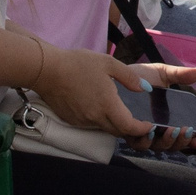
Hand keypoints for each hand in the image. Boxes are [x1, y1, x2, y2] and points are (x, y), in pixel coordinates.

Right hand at [32, 45, 161, 138]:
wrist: (47, 70)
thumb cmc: (78, 63)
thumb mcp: (108, 63)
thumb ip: (129, 77)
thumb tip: (145, 89)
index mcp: (107, 104)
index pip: (129, 127)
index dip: (141, 129)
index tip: (149, 125)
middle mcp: (95, 117)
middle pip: (118, 131)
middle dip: (130, 128)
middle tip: (138, 121)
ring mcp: (82, 121)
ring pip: (104, 128)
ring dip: (115, 124)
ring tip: (120, 112)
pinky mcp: (72, 120)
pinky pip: (91, 125)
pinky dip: (100, 120)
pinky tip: (100, 107)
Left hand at [117, 60, 195, 150]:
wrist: (117, 73)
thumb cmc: (141, 76)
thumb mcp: (164, 74)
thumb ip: (182, 75)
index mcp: (166, 120)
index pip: (181, 136)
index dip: (192, 141)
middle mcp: (154, 130)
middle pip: (169, 145)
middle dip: (180, 142)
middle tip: (187, 130)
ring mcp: (140, 132)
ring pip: (155, 146)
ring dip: (167, 141)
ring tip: (174, 130)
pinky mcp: (126, 131)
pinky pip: (137, 142)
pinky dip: (146, 139)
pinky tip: (152, 130)